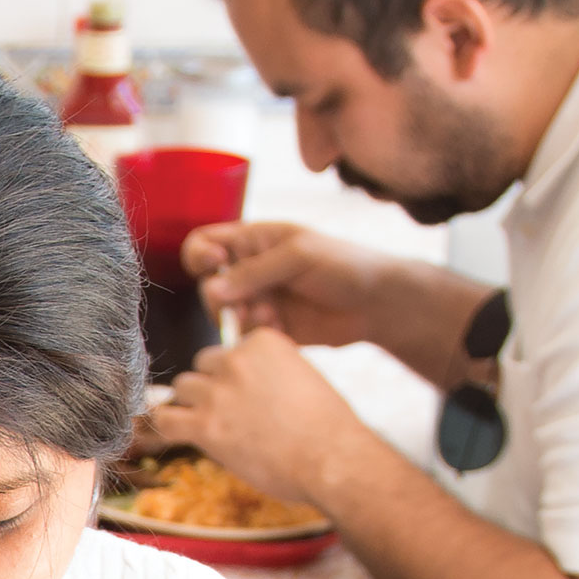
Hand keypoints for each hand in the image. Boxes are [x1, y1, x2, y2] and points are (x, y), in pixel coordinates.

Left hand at [143, 327, 387, 512]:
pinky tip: (180, 434)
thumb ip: (270, 372)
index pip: (231, 350)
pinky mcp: (204, 426)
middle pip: (203, 365)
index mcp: (262, 342)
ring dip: (192, 406)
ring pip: (182, 388)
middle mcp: (235, 360)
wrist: (330, 459)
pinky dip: (169, 426)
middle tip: (231, 413)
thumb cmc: (326, 426)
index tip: (251, 396)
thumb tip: (247, 387)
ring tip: (212, 426)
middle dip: (213, 387)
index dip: (237, 375)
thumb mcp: (303, 378)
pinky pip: (165, 419)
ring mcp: (217, 393)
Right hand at [182, 220, 394, 343]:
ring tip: (272, 319)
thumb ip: (253, 272)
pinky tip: (282, 332)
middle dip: (225, 299)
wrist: (377, 304)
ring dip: (242, 318)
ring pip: (224, 315)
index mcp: (254, 241)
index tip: (216, 266)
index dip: (200, 255)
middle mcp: (250, 270)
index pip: (204, 242)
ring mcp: (258, 300)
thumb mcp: (298, 256)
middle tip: (252, 305)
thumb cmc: (344, 266)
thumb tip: (211, 291)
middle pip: (208, 285)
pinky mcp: (268, 329)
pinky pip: (244, 337)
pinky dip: (257, 336)